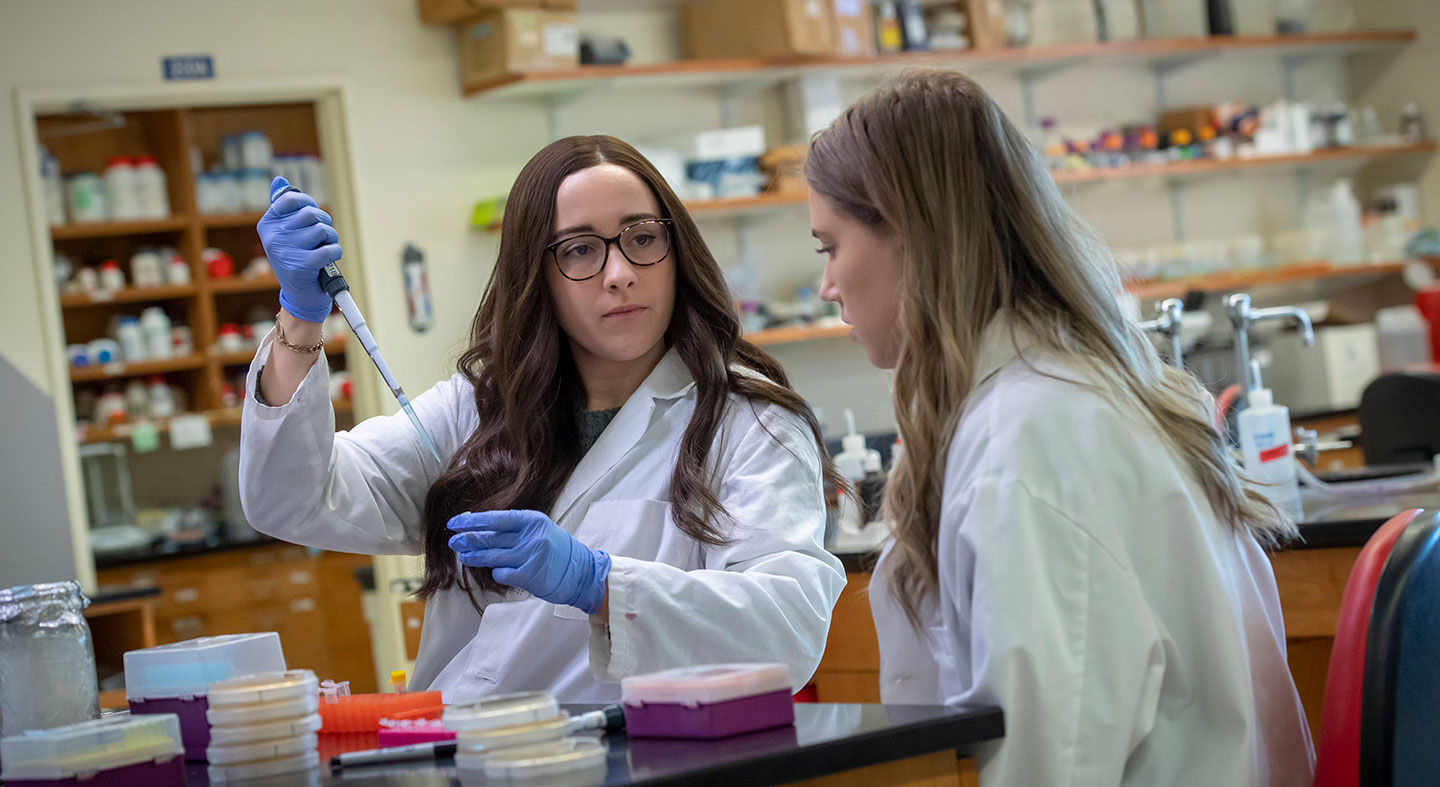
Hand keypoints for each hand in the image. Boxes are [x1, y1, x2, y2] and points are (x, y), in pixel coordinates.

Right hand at [257, 177, 340, 322]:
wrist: (299, 296)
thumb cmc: (296, 260)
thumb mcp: (286, 234)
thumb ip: (284, 208)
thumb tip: (279, 180)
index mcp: (267, 225)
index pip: (292, 199)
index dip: (310, 204)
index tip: (312, 217)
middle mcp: (273, 237)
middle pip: (311, 214)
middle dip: (325, 223)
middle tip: (323, 236)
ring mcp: (286, 251)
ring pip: (322, 230)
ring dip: (331, 238)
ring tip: (325, 248)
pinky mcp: (301, 266)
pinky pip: (330, 249)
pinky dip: (335, 252)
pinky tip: (329, 259)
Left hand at [448, 510, 610, 614]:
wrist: (583, 573)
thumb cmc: (559, 551)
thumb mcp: (540, 530)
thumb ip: (516, 529)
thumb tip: (482, 526)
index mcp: (532, 520)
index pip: (496, 518)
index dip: (473, 521)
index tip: (455, 522)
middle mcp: (530, 536)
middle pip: (490, 537)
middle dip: (468, 539)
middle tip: (453, 541)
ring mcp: (529, 556)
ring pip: (492, 556)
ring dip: (474, 557)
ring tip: (463, 556)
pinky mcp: (529, 575)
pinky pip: (502, 574)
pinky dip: (497, 573)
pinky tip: (498, 573)